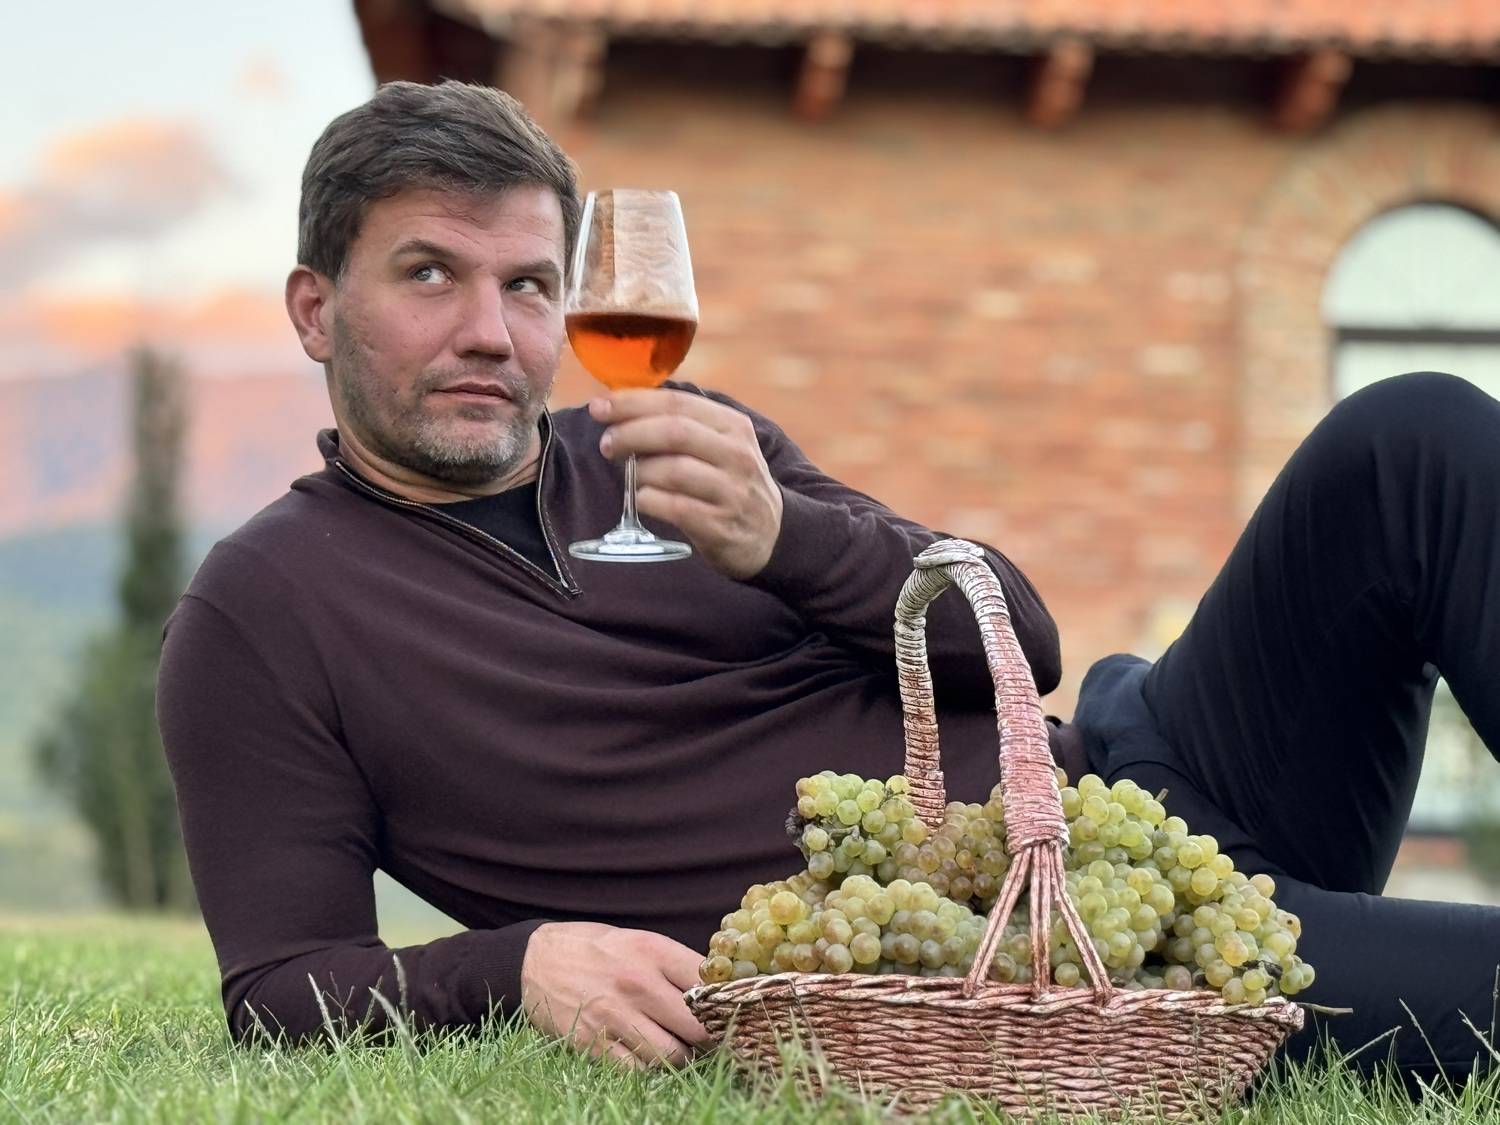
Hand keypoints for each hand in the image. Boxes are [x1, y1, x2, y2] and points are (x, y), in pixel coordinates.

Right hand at [520, 921, 709, 1067]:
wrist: (532, 961)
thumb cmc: (592, 949)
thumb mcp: (636, 940)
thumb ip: (673, 963)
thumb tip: (714, 989)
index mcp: (652, 951)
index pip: (708, 983)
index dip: (725, 1001)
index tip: (730, 1011)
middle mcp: (637, 983)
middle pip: (697, 1026)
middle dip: (709, 1037)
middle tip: (710, 1038)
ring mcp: (615, 1016)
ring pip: (672, 1055)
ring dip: (680, 1056)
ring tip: (678, 1047)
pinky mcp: (593, 1044)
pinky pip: (639, 1070)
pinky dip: (648, 1067)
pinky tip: (646, 1054)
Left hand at [590, 390, 783, 578]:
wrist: (772, 534)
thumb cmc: (730, 482)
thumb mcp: (722, 444)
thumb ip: (683, 424)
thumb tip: (622, 407)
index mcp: (732, 425)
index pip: (677, 403)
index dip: (633, 402)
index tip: (599, 407)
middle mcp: (736, 454)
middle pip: (674, 432)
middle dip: (630, 434)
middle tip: (607, 444)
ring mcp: (732, 491)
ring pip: (674, 470)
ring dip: (639, 471)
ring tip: (629, 476)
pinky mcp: (722, 526)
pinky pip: (677, 508)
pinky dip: (650, 501)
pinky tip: (642, 499)